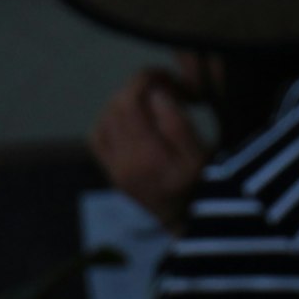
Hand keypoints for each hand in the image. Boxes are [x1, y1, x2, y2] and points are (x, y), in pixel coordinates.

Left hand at [91, 60, 210, 232]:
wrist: (187, 222)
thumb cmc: (201, 185)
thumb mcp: (199, 155)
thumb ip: (177, 123)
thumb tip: (154, 94)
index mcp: (147, 156)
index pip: (129, 102)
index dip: (144, 79)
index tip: (165, 76)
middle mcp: (124, 163)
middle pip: (115, 107)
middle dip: (136, 88)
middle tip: (163, 86)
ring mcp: (114, 170)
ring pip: (104, 119)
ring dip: (124, 103)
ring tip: (150, 102)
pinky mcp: (111, 173)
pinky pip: (97, 138)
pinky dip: (109, 121)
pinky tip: (130, 120)